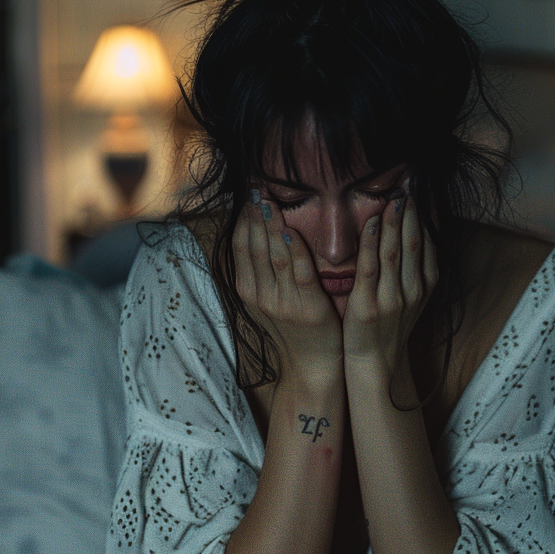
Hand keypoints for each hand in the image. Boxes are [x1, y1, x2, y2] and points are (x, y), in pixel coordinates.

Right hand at [233, 193, 342, 385]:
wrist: (314, 366)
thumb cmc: (294, 327)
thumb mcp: (269, 298)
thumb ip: (263, 269)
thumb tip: (257, 231)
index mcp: (249, 290)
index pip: (240, 247)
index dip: (242, 220)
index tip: (246, 194)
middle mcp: (260, 295)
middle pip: (253, 248)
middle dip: (254, 216)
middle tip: (255, 187)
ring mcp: (283, 303)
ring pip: (273, 257)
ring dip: (270, 227)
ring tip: (268, 201)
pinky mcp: (307, 308)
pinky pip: (299, 274)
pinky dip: (294, 251)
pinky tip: (290, 231)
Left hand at [343, 189, 438, 384]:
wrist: (375, 363)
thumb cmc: (388, 325)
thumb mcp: (410, 294)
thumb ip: (412, 264)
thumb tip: (412, 228)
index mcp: (425, 283)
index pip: (426, 239)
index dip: (423, 211)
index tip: (419, 185)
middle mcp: (414, 288)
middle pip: (413, 240)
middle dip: (411, 208)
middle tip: (408, 179)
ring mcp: (393, 298)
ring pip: (395, 251)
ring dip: (394, 220)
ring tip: (394, 194)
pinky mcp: (370, 305)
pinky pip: (371, 268)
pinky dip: (372, 244)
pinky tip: (372, 222)